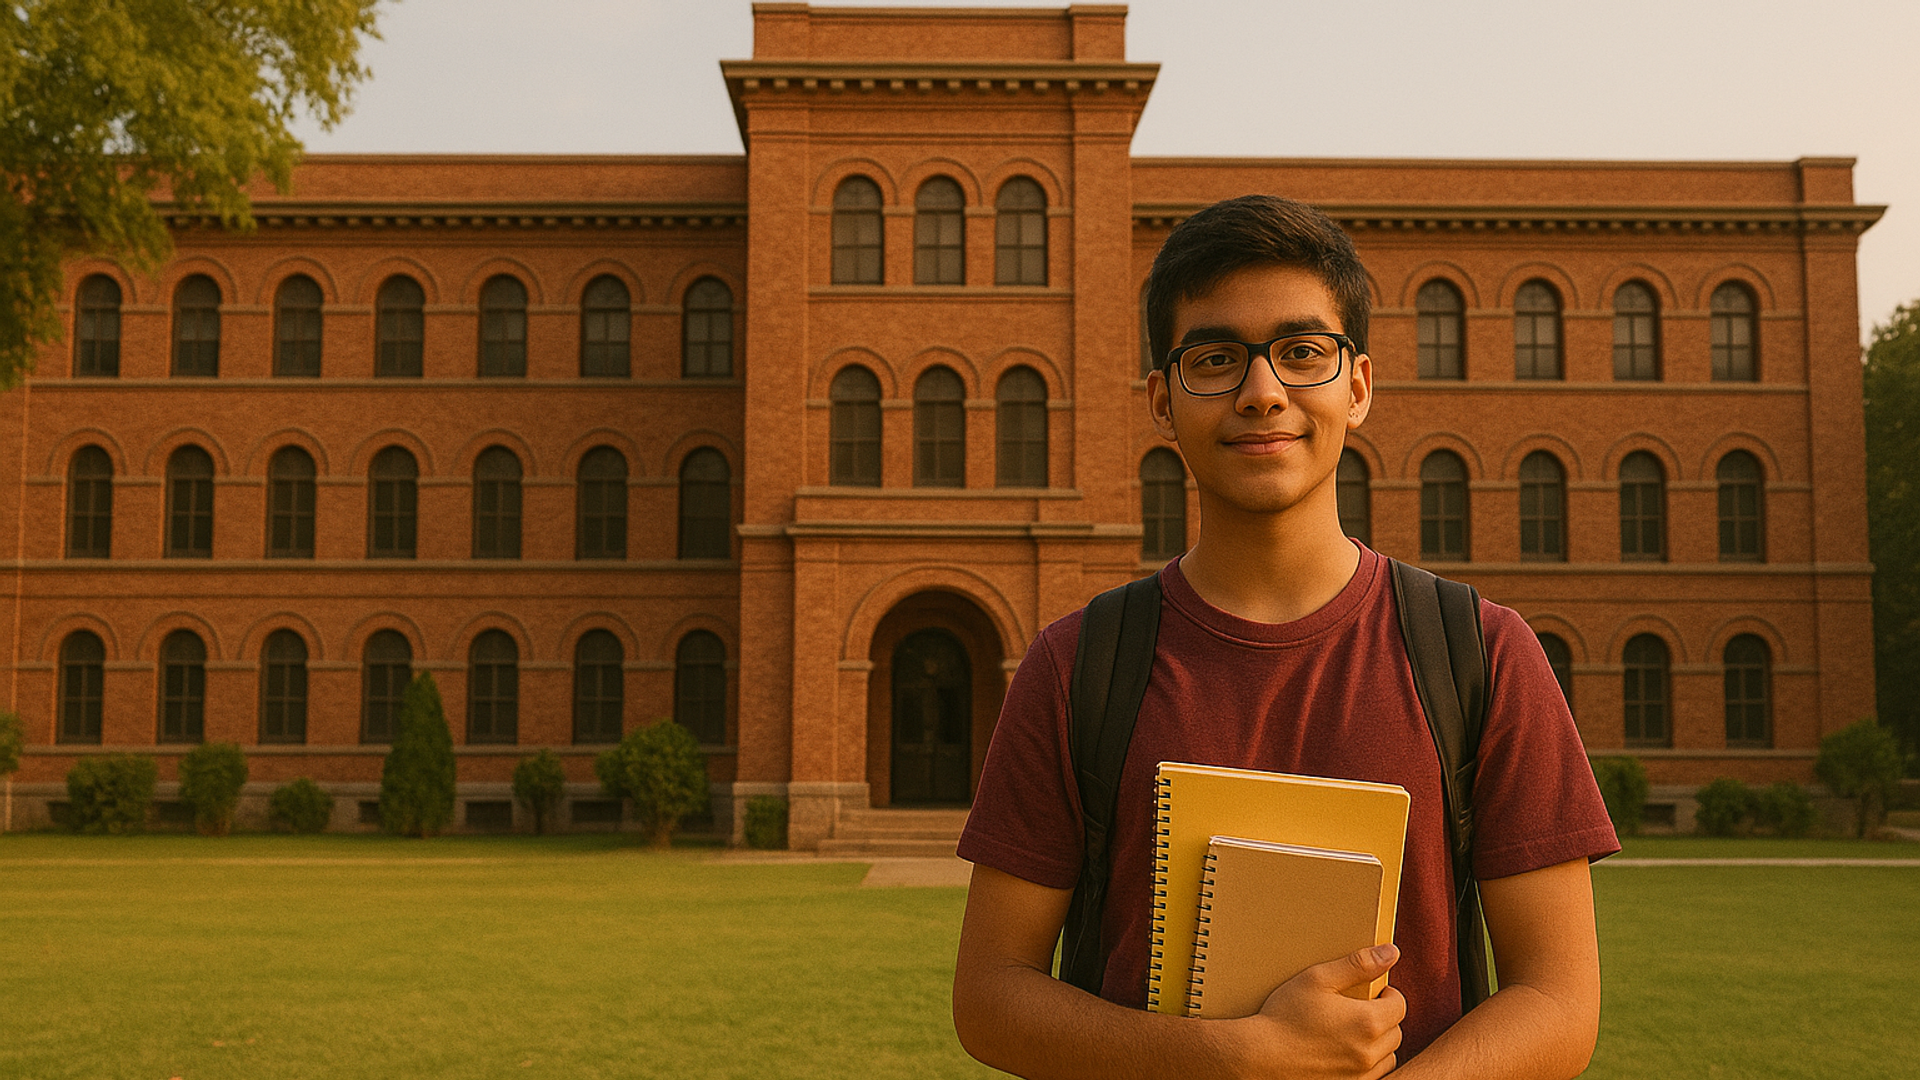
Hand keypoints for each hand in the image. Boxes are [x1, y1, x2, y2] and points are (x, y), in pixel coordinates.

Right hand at [1220, 944, 1406, 1079]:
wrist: (1259, 1056)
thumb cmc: (1285, 1015)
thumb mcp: (1318, 979)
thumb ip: (1358, 964)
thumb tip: (1392, 952)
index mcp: (1368, 1022)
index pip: (1400, 1005)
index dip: (1387, 994)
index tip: (1370, 993)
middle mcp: (1370, 1052)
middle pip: (1396, 1030)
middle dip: (1383, 1017)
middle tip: (1357, 1010)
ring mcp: (1361, 1074)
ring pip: (1388, 1056)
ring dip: (1379, 1043)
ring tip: (1352, 1032)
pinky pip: (1374, 1075)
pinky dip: (1367, 1064)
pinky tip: (1344, 1052)